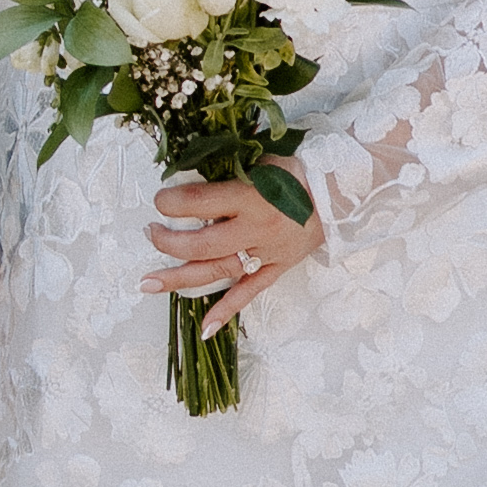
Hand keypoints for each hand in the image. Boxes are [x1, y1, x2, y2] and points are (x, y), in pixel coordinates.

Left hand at [145, 170, 311, 330]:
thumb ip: (226, 167)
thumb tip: (188, 170)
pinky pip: (248, 294)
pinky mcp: (276, 269)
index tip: (160, 200)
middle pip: (201, 244)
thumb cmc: (296, 170)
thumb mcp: (259, 158)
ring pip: (216, 271)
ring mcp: (265, 254)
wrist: (338, 193)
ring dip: (179, 277)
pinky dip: (226, 311)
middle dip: (167, 241)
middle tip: (150, 233)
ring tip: (148, 282)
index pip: (199, 202)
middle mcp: (255, 229)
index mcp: (250, 196)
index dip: (171, 202)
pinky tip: (204, 328)